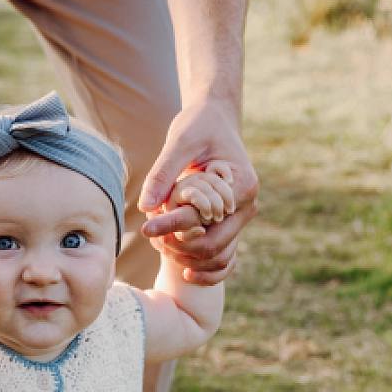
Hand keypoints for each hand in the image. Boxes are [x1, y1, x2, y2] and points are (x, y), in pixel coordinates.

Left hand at [139, 102, 257, 283]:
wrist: (216, 119)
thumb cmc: (199, 126)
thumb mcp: (180, 141)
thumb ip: (164, 173)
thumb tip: (145, 207)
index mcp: (240, 186)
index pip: (204, 221)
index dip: (173, 227)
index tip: (146, 228)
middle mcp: (247, 206)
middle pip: (213, 247)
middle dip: (179, 247)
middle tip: (150, 236)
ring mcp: (242, 217)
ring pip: (219, 258)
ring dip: (188, 258)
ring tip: (160, 245)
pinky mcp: (232, 222)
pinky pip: (225, 257)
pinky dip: (207, 269)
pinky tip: (184, 271)